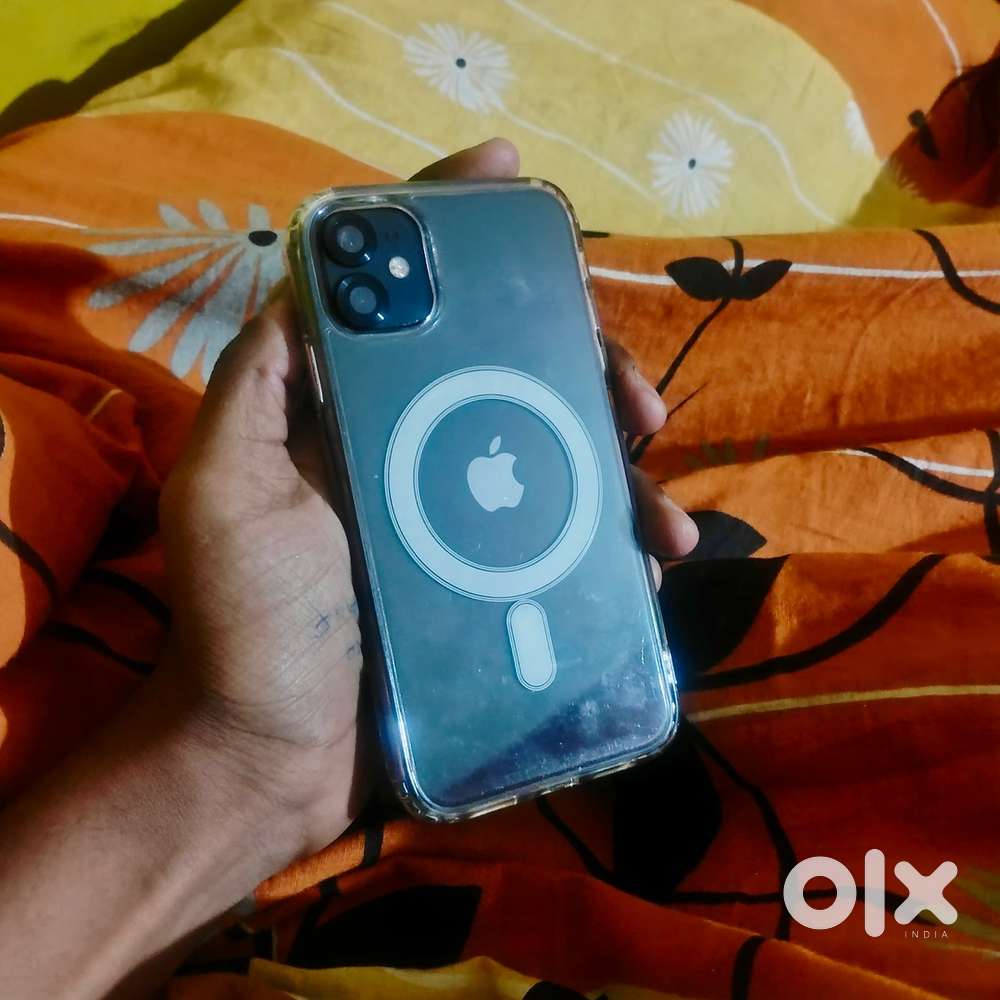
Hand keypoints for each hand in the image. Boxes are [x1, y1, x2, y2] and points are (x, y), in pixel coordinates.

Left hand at [157, 138, 698, 866]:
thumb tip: (312, 273)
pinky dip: (621, 546)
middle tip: (635, 403)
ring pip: (566, 460)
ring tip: (661, 522)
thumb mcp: (224, 485)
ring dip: (628, 474)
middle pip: (517, 371)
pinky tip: (650, 565)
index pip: (414, 301)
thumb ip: (259, 382)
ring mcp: (468, 520)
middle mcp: (419, 451)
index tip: (520, 182)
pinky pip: (576, 545)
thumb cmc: (245, 619)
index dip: (460, 229)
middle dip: (586, 364)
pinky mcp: (500, 585)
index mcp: (356, 413)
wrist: (274, 756)